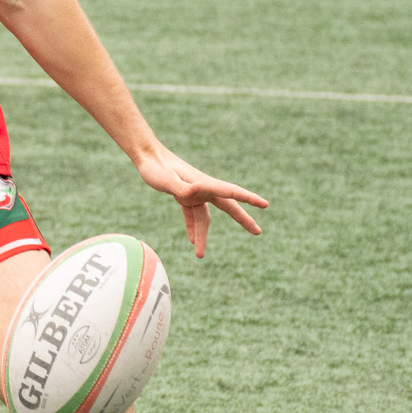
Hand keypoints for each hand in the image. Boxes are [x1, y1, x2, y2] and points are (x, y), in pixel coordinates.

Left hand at [134, 145, 266, 258]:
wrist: (146, 157)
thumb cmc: (155, 167)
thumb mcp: (166, 180)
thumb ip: (180, 187)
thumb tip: (192, 193)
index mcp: (204, 183)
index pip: (231, 192)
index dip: (249, 199)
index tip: (265, 204)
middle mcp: (203, 188)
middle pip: (228, 206)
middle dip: (243, 219)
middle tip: (258, 232)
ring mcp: (195, 192)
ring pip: (205, 218)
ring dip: (203, 236)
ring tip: (199, 255)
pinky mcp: (184, 195)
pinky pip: (192, 215)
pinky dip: (192, 228)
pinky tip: (191, 241)